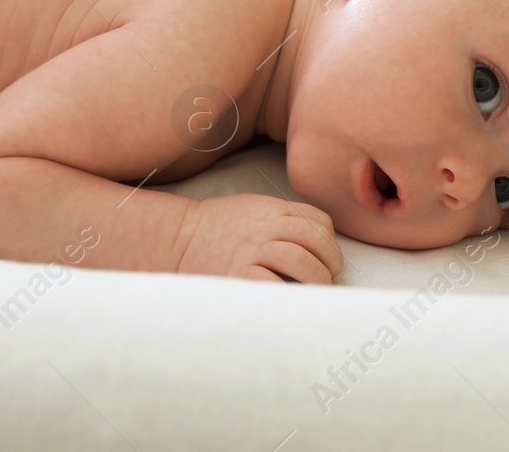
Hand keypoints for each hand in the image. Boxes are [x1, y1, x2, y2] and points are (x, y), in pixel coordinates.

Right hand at [176, 193, 344, 283]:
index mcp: (273, 209)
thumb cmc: (217, 227)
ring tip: (313, 292)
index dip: (330, 242)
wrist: (178, 237)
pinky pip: (275, 285)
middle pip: (317, 242)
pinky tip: (289, 301)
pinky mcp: (239, 275)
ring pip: (302, 262)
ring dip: (316, 280)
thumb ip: (284, 218)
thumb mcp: (253, 207)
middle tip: (326, 278)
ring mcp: (253, 251)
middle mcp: (266, 227)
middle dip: (330, 263)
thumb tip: (317, 243)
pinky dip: (287, 295)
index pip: (319, 222)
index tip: (326, 258)